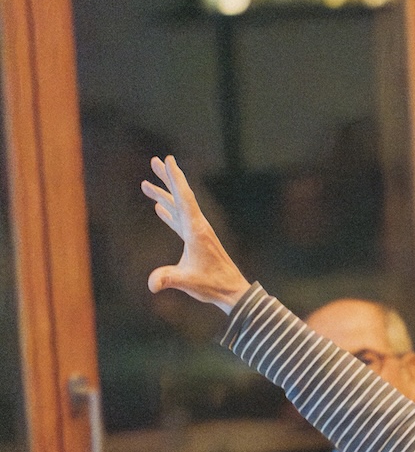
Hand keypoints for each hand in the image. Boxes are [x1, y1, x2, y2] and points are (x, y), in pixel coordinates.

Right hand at [142, 156, 249, 310]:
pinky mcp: (195, 241)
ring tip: (146, 183)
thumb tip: (152, 285)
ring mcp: (196, 233)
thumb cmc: (213, 285)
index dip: (175, 178)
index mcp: (196, 230)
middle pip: (180, 197)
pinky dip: (169, 212)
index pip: (184, 199)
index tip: (169, 160)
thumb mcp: (188, 281)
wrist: (232, 291)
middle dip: (168, 178)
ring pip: (178, 208)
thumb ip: (169, 279)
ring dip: (163, 194)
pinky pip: (179, 221)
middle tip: (155, 160)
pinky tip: (159, 207)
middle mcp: (197, 227)